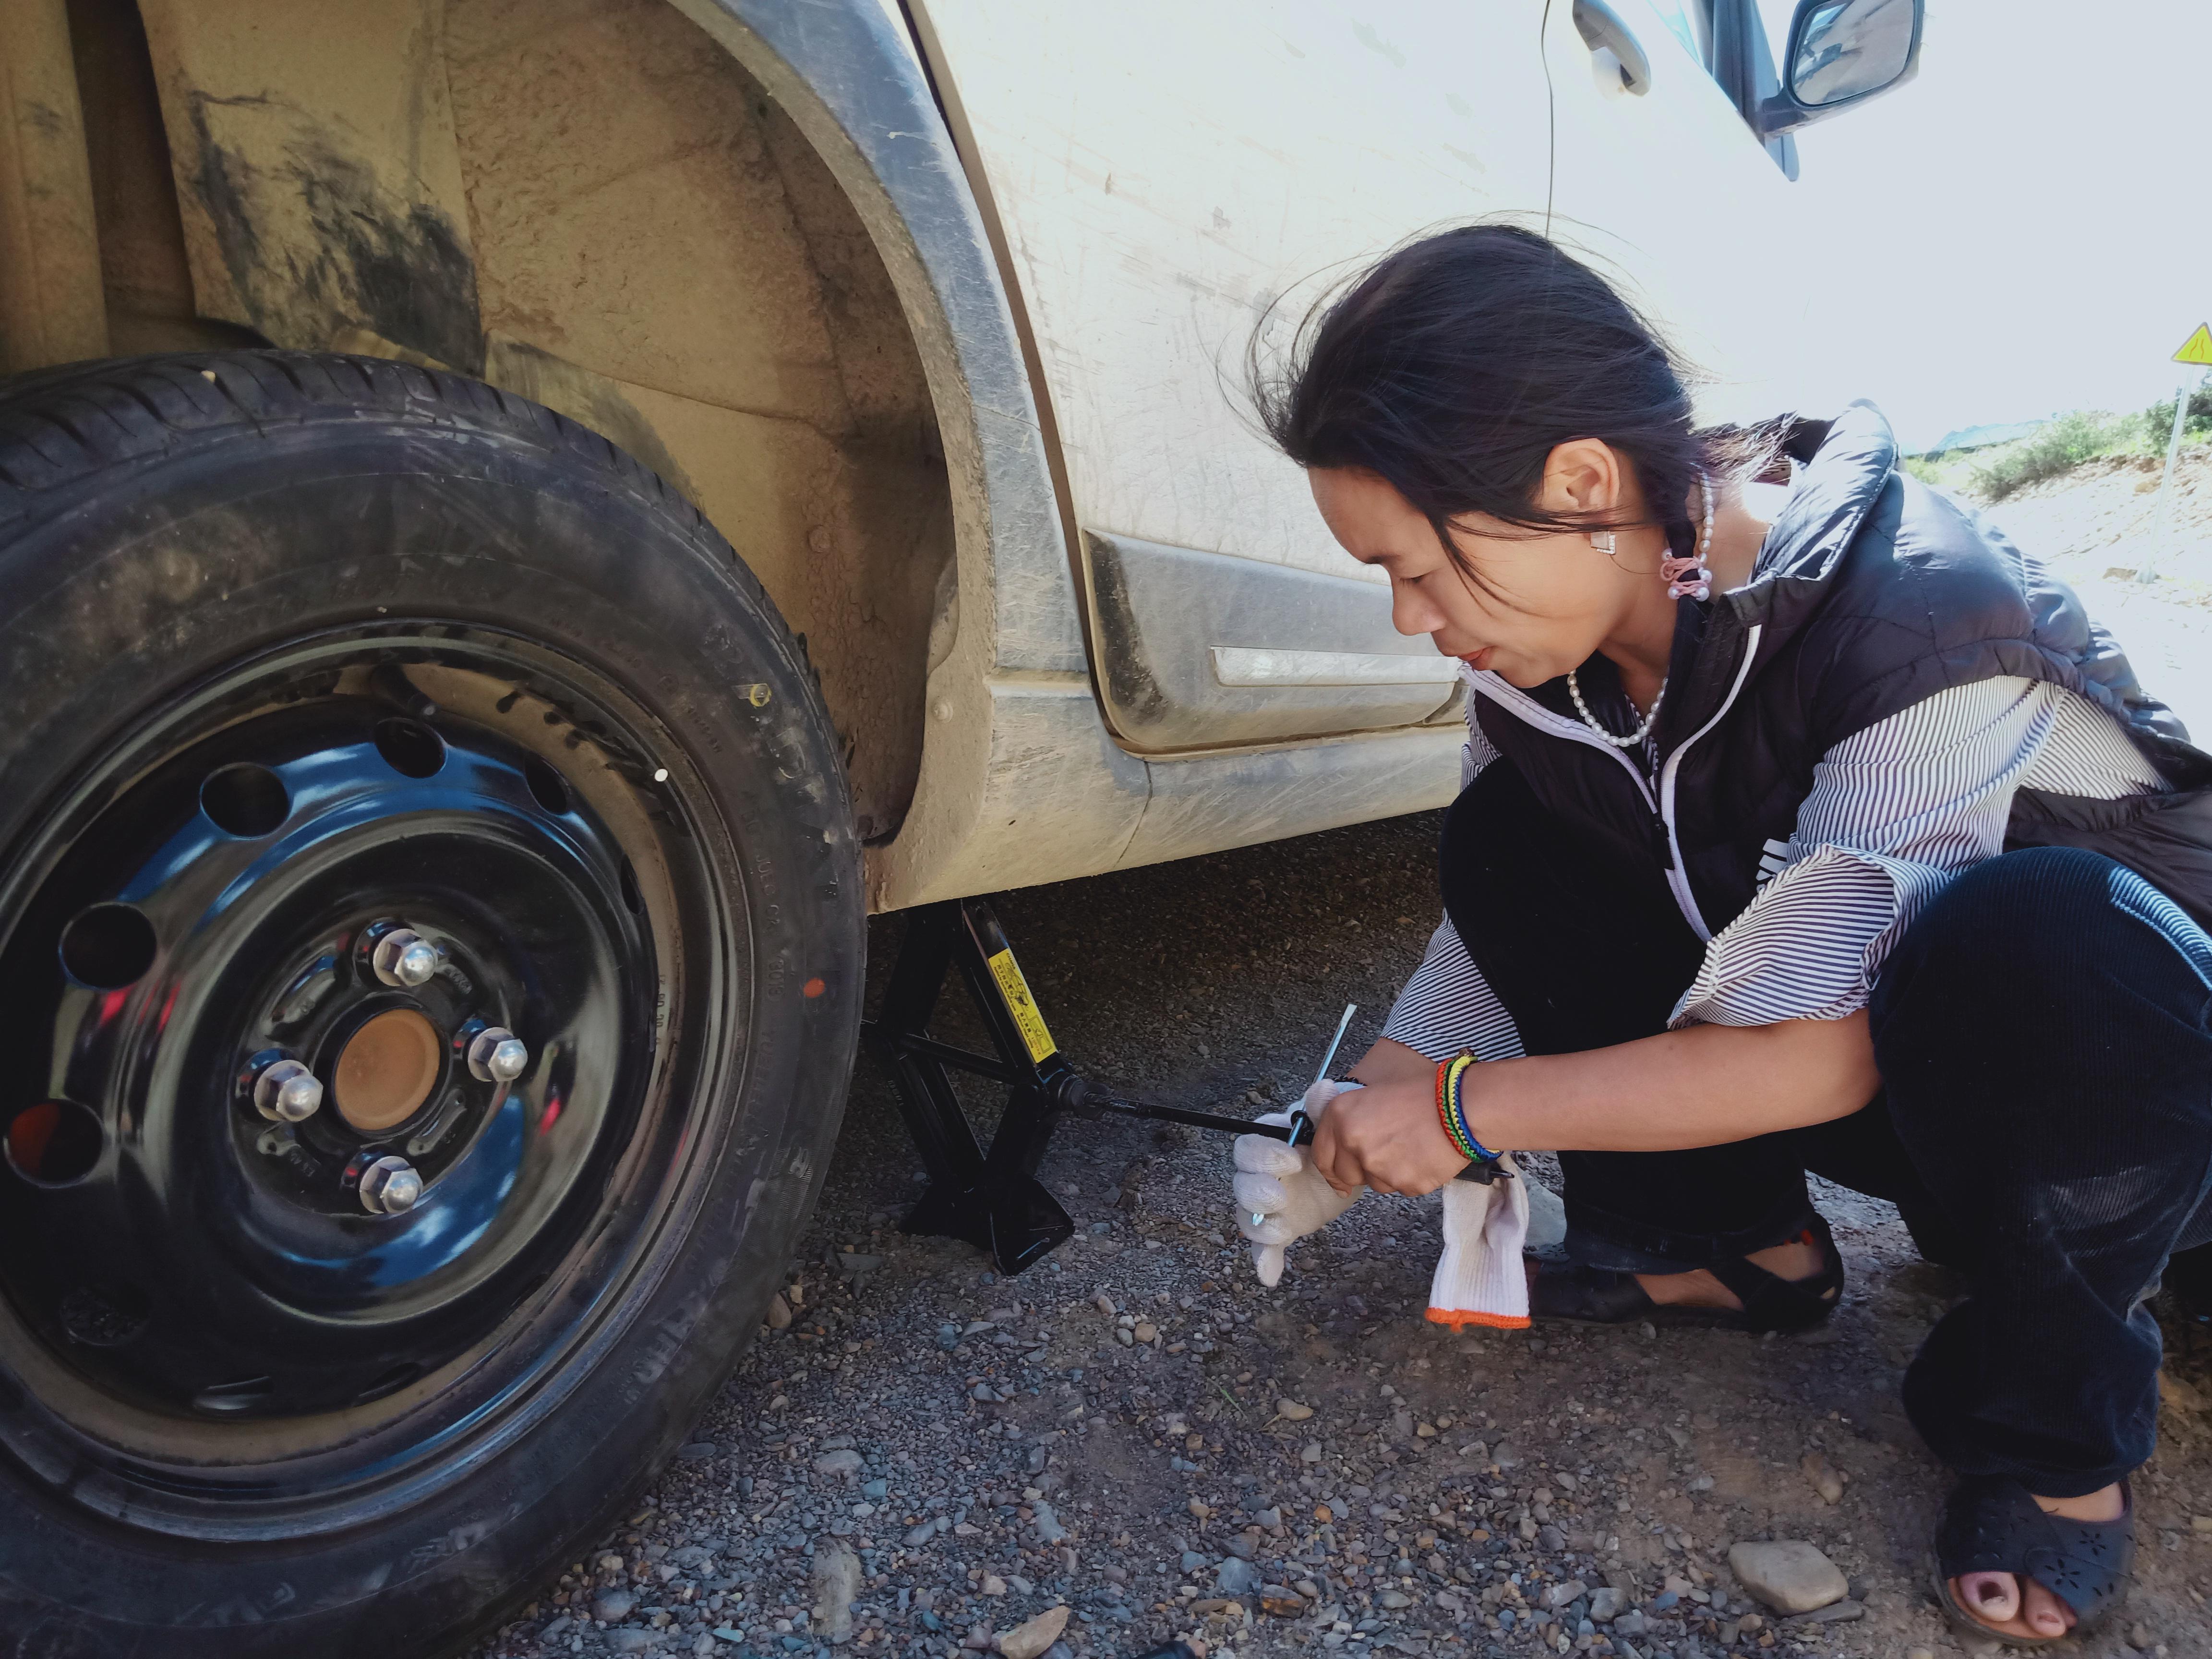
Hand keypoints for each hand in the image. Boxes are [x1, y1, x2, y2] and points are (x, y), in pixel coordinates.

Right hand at [1233, 1080, 1363, 1285]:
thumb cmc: (1335, 1134)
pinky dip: (1264, 1261)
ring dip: (1261, 1227)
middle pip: (1241, 1185)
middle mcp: (1260, 1174)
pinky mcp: (1282, 1225)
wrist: (1351, 1159)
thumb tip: (1324, 1089)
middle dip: (1256, 1192)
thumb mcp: (1334, 1116)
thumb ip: (1325, 1105)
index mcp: (1268, 1143)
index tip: (1292, 1159)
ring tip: (1284, 1227)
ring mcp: (1269, 1204)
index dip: (1263, 1155)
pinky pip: (1264, 1247)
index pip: (1247, 1147)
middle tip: (1281, 1195)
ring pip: (1247, 1218)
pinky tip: (1270, 1275)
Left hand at [1310, 1076, 1472, 1195]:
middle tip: (1384, 1156)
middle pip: (1346, 1175)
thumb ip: (1351, 1119)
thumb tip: (1342, 1142)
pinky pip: (1401, 1188)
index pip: (1321, 1155)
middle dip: (1360, 1170)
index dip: (1329, 1167)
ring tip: (1410, 1148)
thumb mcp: (1374, 1094)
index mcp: (1342, 1116)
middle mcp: (1354, 1143)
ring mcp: (1379, 1168)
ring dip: (1387, 1173)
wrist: (1462, 1106)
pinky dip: (1411, 1177)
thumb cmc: (1424, 1092)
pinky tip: (1424, 1156)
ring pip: (1375, 1183)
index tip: (1337, 1176)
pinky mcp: (1405, 1184)